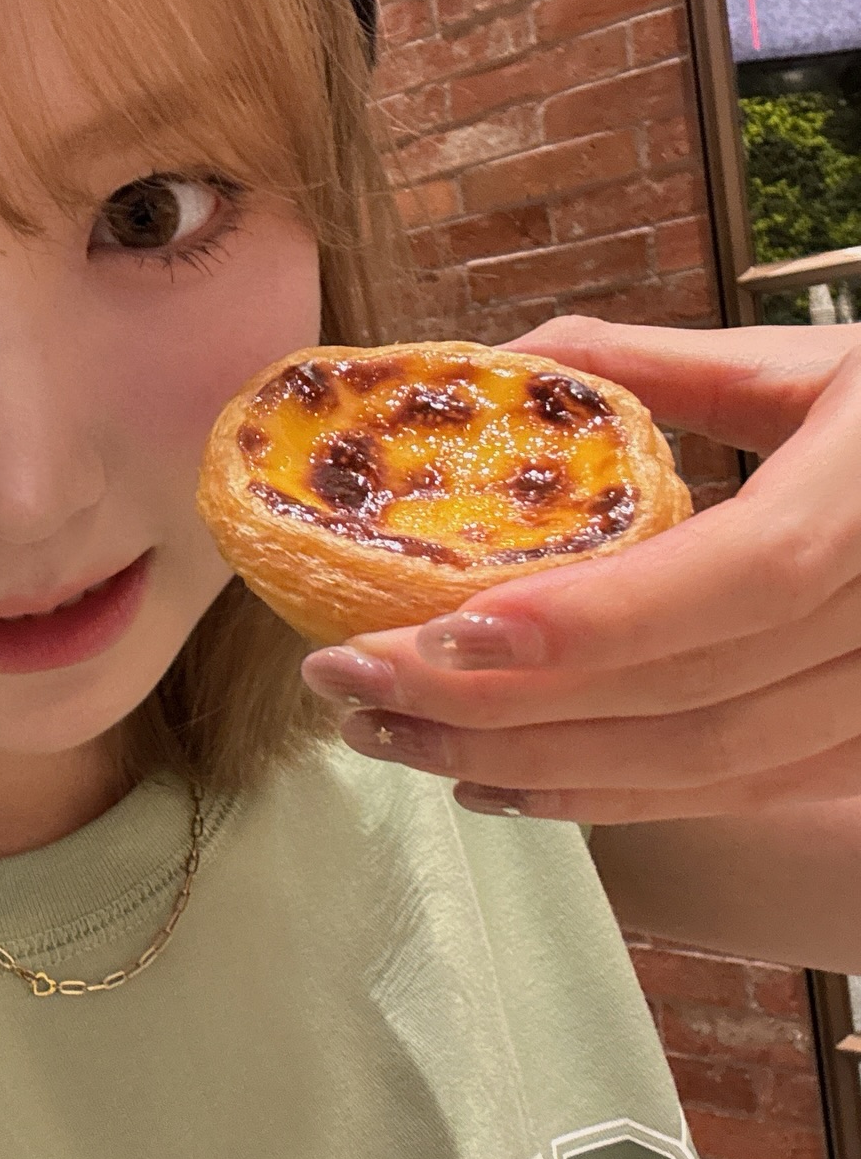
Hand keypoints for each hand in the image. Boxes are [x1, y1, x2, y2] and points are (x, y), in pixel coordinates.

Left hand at [301, 316, 860, 824]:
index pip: (740, 582)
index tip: (442, 631)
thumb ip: (660, 365)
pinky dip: (599, 794)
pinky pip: (723, 791)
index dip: (592, 623)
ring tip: (385, 732)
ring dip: (526, 763)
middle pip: (689, 703)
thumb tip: (501, 363)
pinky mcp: (853, 748)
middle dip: (499, 707)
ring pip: (700, 768)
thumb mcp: (814, 368)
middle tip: (347, 679)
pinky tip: (492, 781)